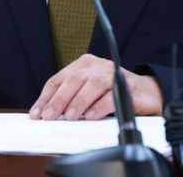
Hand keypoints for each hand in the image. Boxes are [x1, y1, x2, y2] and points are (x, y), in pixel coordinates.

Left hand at [29, 54, 163, 120]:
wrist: (146, 92)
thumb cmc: (112, 93)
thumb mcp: (88, 93)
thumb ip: (71, 100)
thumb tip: (49, 116)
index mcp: (83, 65)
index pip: (59, 79)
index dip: (46, 97)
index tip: (37, 113)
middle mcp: (97, 66)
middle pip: (73, 80)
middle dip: (59, 100)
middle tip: (49, 117)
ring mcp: (113, 74)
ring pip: (92, 84)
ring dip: (79, 101)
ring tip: (70, 117)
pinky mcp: (128, 86)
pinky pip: (112, 95)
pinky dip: (100, 106)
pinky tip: (92, 116)